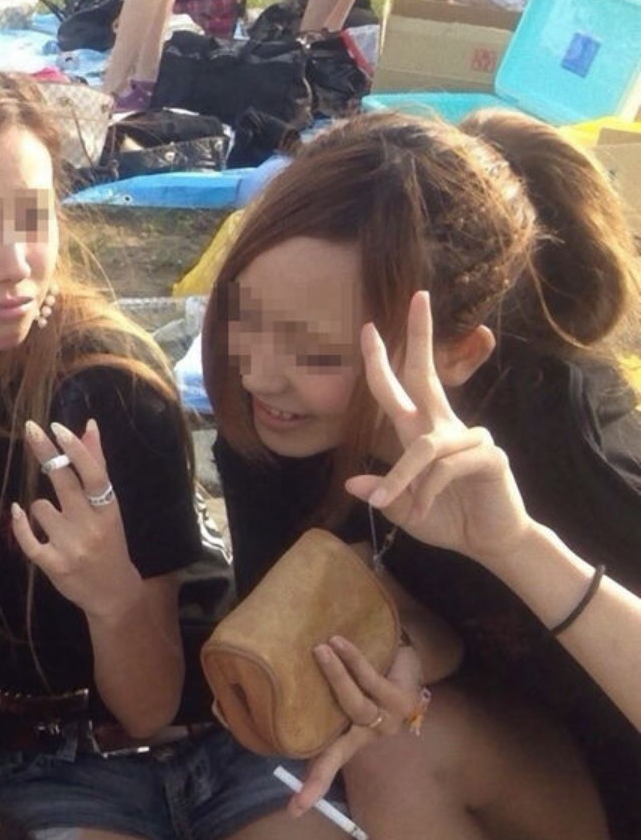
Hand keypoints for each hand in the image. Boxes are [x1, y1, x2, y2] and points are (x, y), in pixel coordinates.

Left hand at [8, 419, 143, 619]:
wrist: (113, 593)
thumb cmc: (109, 542)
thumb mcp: (109, 508)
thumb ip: (97, 467)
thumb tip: (88, 426)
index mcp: (108, 510)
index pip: (93, 474)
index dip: (75, 450)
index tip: (56, 427)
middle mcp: (91, 526)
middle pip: (64, 482)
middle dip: (46, 452)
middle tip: (30, 428)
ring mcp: (71, 547)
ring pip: (40, 506)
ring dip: (41, 508)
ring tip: (56, 522)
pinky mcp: (53, 565)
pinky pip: (27, 537)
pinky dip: (20, 524)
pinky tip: (17, 513)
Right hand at [286, 636, 428, 810]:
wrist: (408, 658)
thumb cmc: (368, 675)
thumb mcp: (345, 693)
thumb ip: (321, 699)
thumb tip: (273, 687)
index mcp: (354, 738)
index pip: (328, 764)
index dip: (312, 786)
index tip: (294, 811)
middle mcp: (371, 735)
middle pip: (340, 748)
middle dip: (323, 728)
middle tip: (293, 745)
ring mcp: (389, 719)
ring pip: (355, 705)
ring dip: (336, 675)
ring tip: (318, 649)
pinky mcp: (402, 698)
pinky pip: (371, 680)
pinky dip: (353, 660)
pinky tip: (339, 642)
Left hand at [343, 291, 533, 567]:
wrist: (488, 542)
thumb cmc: (447, 520)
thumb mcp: (403, 510)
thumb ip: (382, 494)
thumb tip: (352, 483)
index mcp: (421, 432)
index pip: (400, 388)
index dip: (382, 360)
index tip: (369, 328)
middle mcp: (445, 427)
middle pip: (427, 374)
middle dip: (420, 336)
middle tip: (418, 297)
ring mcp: (469, 438)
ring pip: (423, 446)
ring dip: (403, 479)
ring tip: (398, 505)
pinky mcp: (488, 456)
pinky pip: (444, 466)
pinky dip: (428, 490)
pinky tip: (429, 507)